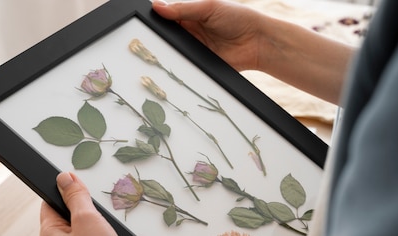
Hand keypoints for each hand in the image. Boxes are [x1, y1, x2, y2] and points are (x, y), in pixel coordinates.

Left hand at [39, 172, 151, 235]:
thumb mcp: (86, 218)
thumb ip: (76, 196)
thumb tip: (64, 178)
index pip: (49, 205)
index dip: (63, 191)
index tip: (76, 182)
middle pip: (70, 217)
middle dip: (86, 210)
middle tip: (96, 210)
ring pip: (88, 232)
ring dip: (100, 226)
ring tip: (107, 230)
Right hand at [153, 0, 354, 103]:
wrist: (257, 42)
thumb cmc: (237, 18)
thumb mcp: (208, 8)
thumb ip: (183, 9)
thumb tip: (157, 6)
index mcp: (190, 16)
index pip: (166, 18)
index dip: (154, 21)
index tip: (139, 23)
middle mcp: (190, 33)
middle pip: (167, 38)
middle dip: (156, 40)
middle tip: (142, 42)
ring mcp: (194, 50)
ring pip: (174, 54)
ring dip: (166, 54)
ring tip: (153, 54)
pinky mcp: (201, 65)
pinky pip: (186, 67)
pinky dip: (179, 68)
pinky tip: (171, 66)